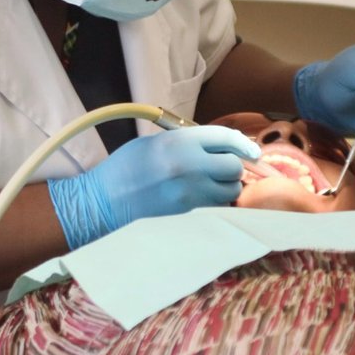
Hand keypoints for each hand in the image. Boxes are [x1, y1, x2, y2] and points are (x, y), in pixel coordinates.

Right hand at [48, 125, 260, 247]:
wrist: (101, 204)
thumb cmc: (124, 170)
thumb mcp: (152, 143)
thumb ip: (187, 141)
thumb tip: (218, 146)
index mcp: (178, 142)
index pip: (226, 138)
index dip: (244, 143)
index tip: (253, 150)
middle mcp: (189, 166)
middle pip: (234, 167)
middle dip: (232, 168)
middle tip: (220, 171)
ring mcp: (189, 194)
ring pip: (229, 191)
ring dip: (225, 189)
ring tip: (207, 187)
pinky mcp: (188, 216)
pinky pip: (216, 208)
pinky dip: (214, 204)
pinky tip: (199, 202)